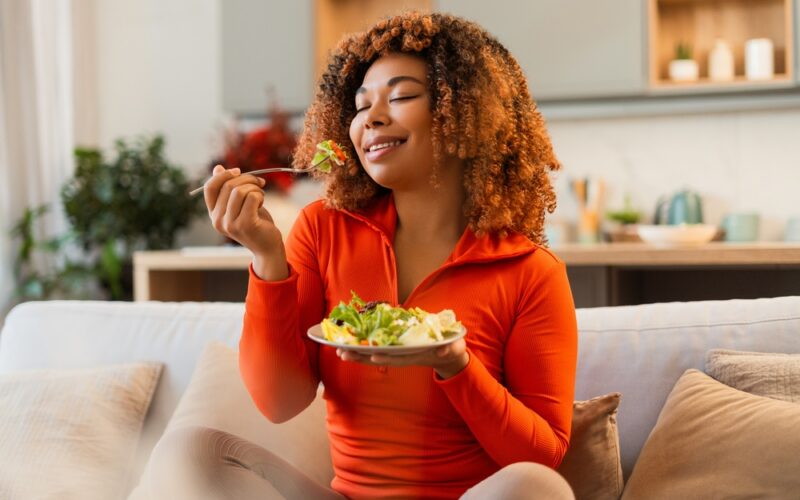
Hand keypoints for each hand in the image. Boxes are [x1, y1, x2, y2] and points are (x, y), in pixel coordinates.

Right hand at [204, 165, 287, 279]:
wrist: (267, 248)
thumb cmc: (255, 223)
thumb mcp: (240, 204)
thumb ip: (228, 189)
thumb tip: (218, 168)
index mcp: (214, 214)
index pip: (209, 187)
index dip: (223, 175)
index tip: (238, 171)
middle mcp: (218, 220)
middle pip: (227, 186)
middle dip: (247, 179)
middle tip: (259, 183)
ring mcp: (230, 224)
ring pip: (240, 190)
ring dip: (255, 187)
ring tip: (260, 195)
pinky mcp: (245, 225)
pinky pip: (251, 197)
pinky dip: (259, 195)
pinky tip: (262, 203)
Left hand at [336, 338, 468, 378]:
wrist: (449, 354)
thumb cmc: (452, 346)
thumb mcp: (454, 346)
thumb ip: (450, 348)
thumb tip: (445, 350)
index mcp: (418, 354)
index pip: (399, 357)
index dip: (386, 356)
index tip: (372, 355)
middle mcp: (405, 357)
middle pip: (382, 358)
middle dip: (362, 357)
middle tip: (343, 353)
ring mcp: (399, 355)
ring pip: (376, 357)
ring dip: (358, 355)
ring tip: (339, 352)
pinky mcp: (396, 352)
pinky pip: (377, 352)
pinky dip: (363, 352)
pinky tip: (349, 348)